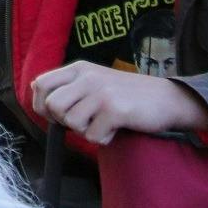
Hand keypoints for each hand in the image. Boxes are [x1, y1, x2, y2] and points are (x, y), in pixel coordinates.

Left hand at [31, 61, 207, 145]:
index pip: (40, 84)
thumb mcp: (96, 80)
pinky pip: (93, 136)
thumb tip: (39, 95)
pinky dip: (103, 139)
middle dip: (62, 121)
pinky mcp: (115, 110)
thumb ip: (71, 86)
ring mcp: (101, 93)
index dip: (41, 104)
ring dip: (85, 131)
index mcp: (79, 68)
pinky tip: (115, 130)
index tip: (54, 116)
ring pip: (70, 121)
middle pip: (52, 105)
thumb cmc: (129, 94)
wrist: (169, 98)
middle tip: (83, 122)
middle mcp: (87, 77)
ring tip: (102, 124)